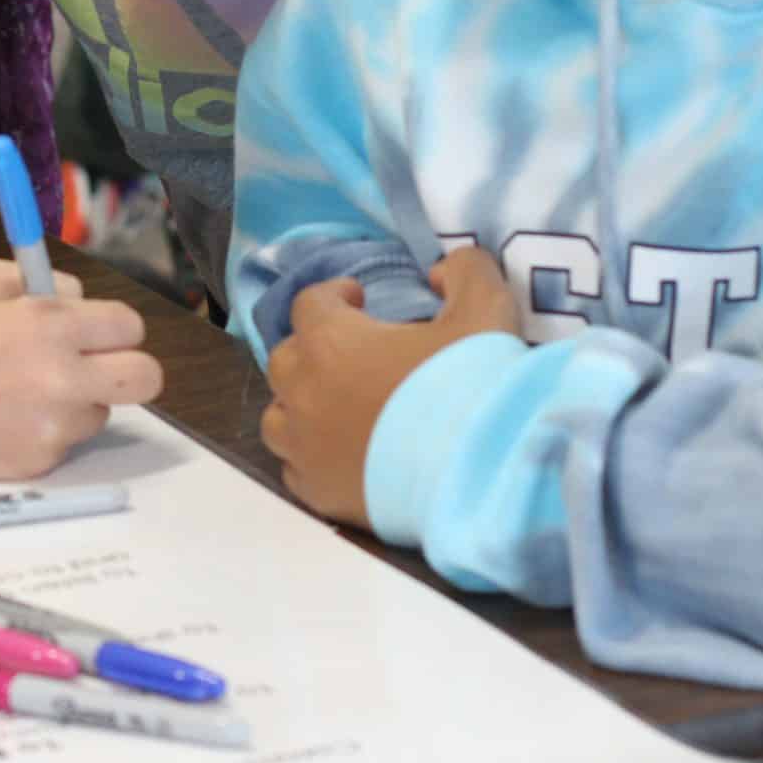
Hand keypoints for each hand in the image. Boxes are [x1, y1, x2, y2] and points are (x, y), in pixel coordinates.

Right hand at [0, 262, 158, 477]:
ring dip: (76, 402)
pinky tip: (0, 419)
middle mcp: (64, 378)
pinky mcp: (37, 462)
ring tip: (22, 394)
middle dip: (131, 370)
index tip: (97, 334)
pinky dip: (42, 431)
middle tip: (100, 369)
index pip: (130, 327)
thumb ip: (43, 284)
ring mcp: (53, 426)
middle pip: (145, 378)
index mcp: (55, 325)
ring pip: (99, 413)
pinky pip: (61, 443)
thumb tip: (79, 300)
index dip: (114, 329)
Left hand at [261, 247, 520, 525]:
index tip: (358, 299)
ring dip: (300, 404)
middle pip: (286, 358)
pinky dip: (311, 455)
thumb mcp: (485, 311)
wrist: (482, 475)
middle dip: (312, 349)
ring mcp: (304, 446)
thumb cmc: (474, 387)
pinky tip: (342, 454)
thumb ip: (464, 273)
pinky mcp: (317, 492)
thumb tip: (440, 271)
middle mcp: (303, 391)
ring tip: (335, 406)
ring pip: (278, 417)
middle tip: (350, 354)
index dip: (333, 296)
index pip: (309, 303)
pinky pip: (295, 467)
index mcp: (330, 341)